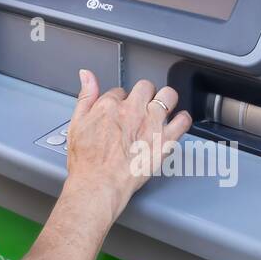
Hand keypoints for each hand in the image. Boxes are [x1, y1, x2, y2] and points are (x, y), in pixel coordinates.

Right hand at [63, 70, 190, 231]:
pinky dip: (183, 119)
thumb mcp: (76, 123)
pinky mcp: (165, 141)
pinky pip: (183, 121)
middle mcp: (132, 110)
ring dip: (166, 99)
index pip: (120, 91)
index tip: (121, 110)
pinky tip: (179, 121)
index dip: (121, 100)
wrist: (99, 184)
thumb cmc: (87, 161)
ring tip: (163, 107)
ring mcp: (151, 124)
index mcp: (110, 105)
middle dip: (144, 94)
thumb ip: (85, 96)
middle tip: (143, 106)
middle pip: (145, 87)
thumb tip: (86, 75)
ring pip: (168, 96)